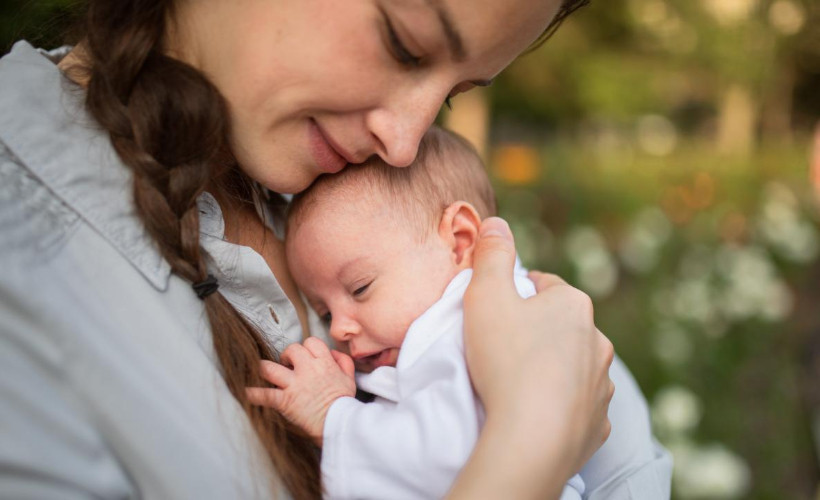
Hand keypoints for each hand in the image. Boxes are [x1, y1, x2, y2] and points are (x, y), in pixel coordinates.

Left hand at [246, 337, 355, 445]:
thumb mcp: (349, 378)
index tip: (305, 357)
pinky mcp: (284, 400)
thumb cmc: (344, 403)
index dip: (307, 348)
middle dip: (287, 355)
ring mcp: (294, 384)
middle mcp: (307, 370)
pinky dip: (253, 394)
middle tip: (287, 364)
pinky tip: (246, 392)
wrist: (339, 423)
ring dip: (264, 369)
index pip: (310, 343)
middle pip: (290, 350)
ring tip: (263, 372)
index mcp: (324, 363)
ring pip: (269, 368)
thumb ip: (343, 361)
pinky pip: (264, 395)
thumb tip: (332, 353)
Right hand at [461, 217, 613, 495]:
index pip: (544, 286)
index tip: (496, 312)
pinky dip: (562, 406)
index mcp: (573, 305)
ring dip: (553, 369)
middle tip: (502, 349)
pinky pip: (579, 406)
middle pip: (562, 327)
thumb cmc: (506, 359)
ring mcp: (602, 385)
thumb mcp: (486, 296)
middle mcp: (598, 341)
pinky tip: (537, 413)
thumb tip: (497, 223)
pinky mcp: (599, 424)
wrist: (532, 438)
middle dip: (538, 332)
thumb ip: (491, 256)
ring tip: (518, 384)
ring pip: (575, 367)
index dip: (517, 294)